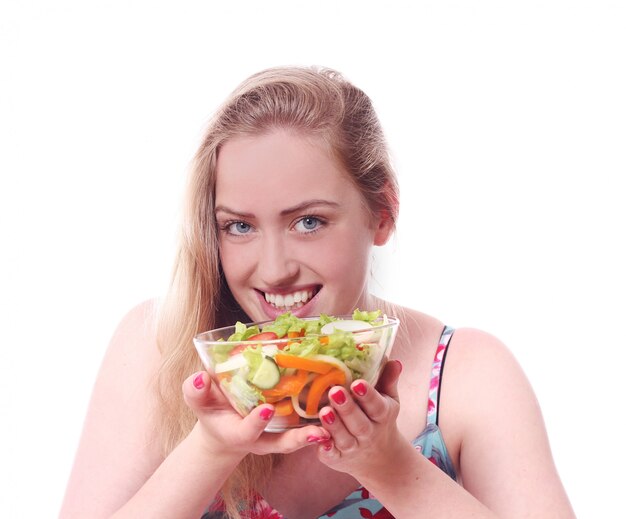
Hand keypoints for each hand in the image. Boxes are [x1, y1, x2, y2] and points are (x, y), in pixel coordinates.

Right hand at [182, 371, 328, 458]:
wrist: (223, 425)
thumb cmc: (212, 410)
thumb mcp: (198, 400)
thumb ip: (196, 390)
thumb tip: (200, 377)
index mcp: (238, 433)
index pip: (247, 431)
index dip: (256, 422)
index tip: (267, 410)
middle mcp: (260, 439)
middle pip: (280, 445)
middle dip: (297, 440)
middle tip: (316, 432)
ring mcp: (275, 437)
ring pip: (296, 440)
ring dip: (314, 435)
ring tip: (332, 429)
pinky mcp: (286, 429)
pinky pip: (303, 428)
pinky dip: (318, 423)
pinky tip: (335, 410)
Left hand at [315, 360, 406, 476]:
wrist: (379, 458)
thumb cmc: (378, 419)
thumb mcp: (388, 400)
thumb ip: (388, 380)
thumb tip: (394, 361)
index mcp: (382, 416)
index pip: (376, 406)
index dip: (367, 395)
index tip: (357, 383)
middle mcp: (368, 434)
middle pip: (359, 423)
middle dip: (347, 408)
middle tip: (334, 391)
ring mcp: (353, 448)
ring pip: (344, 438)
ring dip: (334, 426)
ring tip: (324, 411)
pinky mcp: (337, 458)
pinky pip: (331, 455)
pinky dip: (325, 449)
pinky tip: (317, 437)